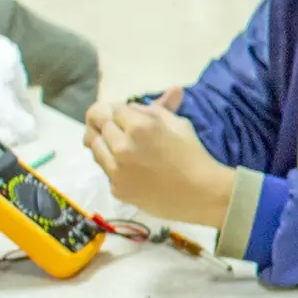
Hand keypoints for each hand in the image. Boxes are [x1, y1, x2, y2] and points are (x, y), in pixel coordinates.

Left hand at [83, 89, 233, 225]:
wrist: (202, 194)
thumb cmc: (194, 155)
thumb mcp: (178, 124)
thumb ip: (154, 109)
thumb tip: (135, 103)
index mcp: (138, 126)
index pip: (113, 109)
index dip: (120, 112)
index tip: (126, 117)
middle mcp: (121, 147)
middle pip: (99, 125)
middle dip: (108, 124)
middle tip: (118, 128)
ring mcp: (116, 170)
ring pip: (94, 147)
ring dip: (105, 143)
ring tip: (122, 148)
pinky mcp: (116, 189)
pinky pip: (106, 170)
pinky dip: (114, 166)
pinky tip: (131, 169)